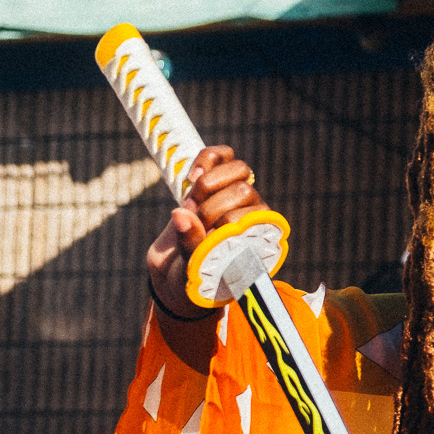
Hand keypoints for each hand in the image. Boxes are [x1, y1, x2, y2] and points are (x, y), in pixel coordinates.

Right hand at [144, 144, 267, 320]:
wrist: (175, 272)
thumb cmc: (190, 278)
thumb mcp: (191, 270)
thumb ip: (190, 245)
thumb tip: (181, 213)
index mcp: (257, 237)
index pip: (250, 214)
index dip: (222, 223)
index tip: (205, 238)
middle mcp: (252, 213)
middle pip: (243, 190)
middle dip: (211, 207)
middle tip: (195, 224)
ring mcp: (234, 195)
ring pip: (238, 169)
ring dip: (207, 186)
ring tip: (192, 205)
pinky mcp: (215, 181)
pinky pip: (222, 155)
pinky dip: (207, 159)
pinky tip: (192, 176)